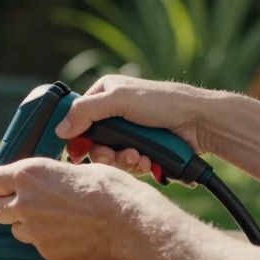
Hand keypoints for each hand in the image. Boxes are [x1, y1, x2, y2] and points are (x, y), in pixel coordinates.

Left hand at [0, 157, 166, 259]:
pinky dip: (50, 241)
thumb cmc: (110, 189)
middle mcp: (25, 203)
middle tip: (28, 204)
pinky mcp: (48, 252)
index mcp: (29, 175)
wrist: (130, 221)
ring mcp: (35, 231)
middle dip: (9, 207)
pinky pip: (40, 247)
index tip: (5, 185)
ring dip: (29, 225)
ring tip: (56, 220)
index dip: (0, 183)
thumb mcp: (76, 170)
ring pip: (18, 230)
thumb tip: (47, 183)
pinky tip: (71, 234)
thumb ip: (51, 177)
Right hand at [57, 75, 232, 176]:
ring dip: (122, 161)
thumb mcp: (119, 100)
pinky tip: (147, 160)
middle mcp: (114, 114)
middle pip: (93, 143)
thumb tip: (60, 129)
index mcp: (104, 94)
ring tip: (137, 156)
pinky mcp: (142, 150)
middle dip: (103, 154)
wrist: (199, 122)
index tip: (76, 152)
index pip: (77, 117)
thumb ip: (86, 112)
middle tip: (112, 156)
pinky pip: (128, 165)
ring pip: (111, 157)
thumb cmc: (162, 102)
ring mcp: (129, 134)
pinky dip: (136, 165)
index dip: (75, 136)